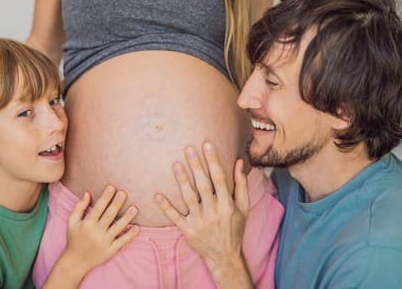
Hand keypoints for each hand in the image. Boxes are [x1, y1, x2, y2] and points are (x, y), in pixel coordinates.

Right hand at [44, 186, 138, 287]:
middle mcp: (96, 233)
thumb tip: (87, 192)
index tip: (112, 187)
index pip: (98, 208)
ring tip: (134, 208)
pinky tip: (137, 227)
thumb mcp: (72, 222)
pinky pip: (122, 242)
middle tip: (123, 193)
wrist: (75, 261)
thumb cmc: (74, 238)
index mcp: (87, 224)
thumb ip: (79, 207)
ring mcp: (104, 242)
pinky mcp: (110, 251)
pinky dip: (130, 235)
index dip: (105, 197)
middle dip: (116, 204)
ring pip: (117, 228)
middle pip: (109, 216)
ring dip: (126, 218)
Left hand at [155, 142, 252, 287]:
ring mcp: (199, 222)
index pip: (219, 178)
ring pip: (189, 198)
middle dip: (196, 166)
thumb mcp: (244, 207)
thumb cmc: (235, 228)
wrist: (225, 257)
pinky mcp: (187, 231)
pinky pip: (174, 217)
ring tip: (175, 164)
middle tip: (188, 148)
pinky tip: (157, 195)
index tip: (207, 145)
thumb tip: (239, 161)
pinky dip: (166, 207)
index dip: (213, 161)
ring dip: (182, 181)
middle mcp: (214, 212)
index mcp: (227, 205)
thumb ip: (241, 184)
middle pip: (203, 185)